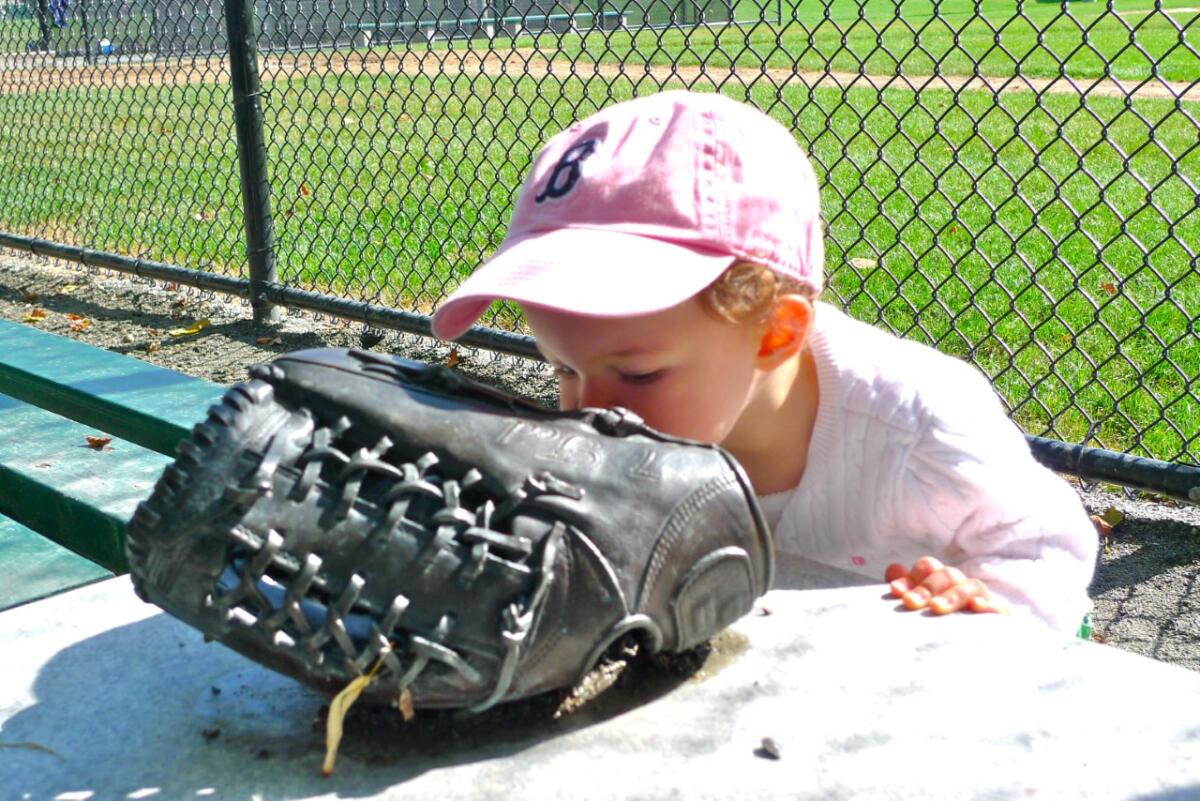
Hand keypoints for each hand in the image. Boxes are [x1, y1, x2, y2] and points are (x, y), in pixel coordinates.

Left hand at [884, 557, 1007, 615]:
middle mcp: (960, 586)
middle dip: (927, 587)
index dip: (911, 577)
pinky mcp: (998, 617)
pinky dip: (989, 606)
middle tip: (911, 602)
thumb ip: (906, 589)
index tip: (896, 592)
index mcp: (940, 581)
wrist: (965, 656)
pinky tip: (976, 607)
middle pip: (947, 575)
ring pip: (971, 586)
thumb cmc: (934, 626)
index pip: (927, 568)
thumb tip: (894, 568)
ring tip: (936, 608)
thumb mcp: (919, 608)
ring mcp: (981, 599)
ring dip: (952, 595)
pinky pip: (998, 608)